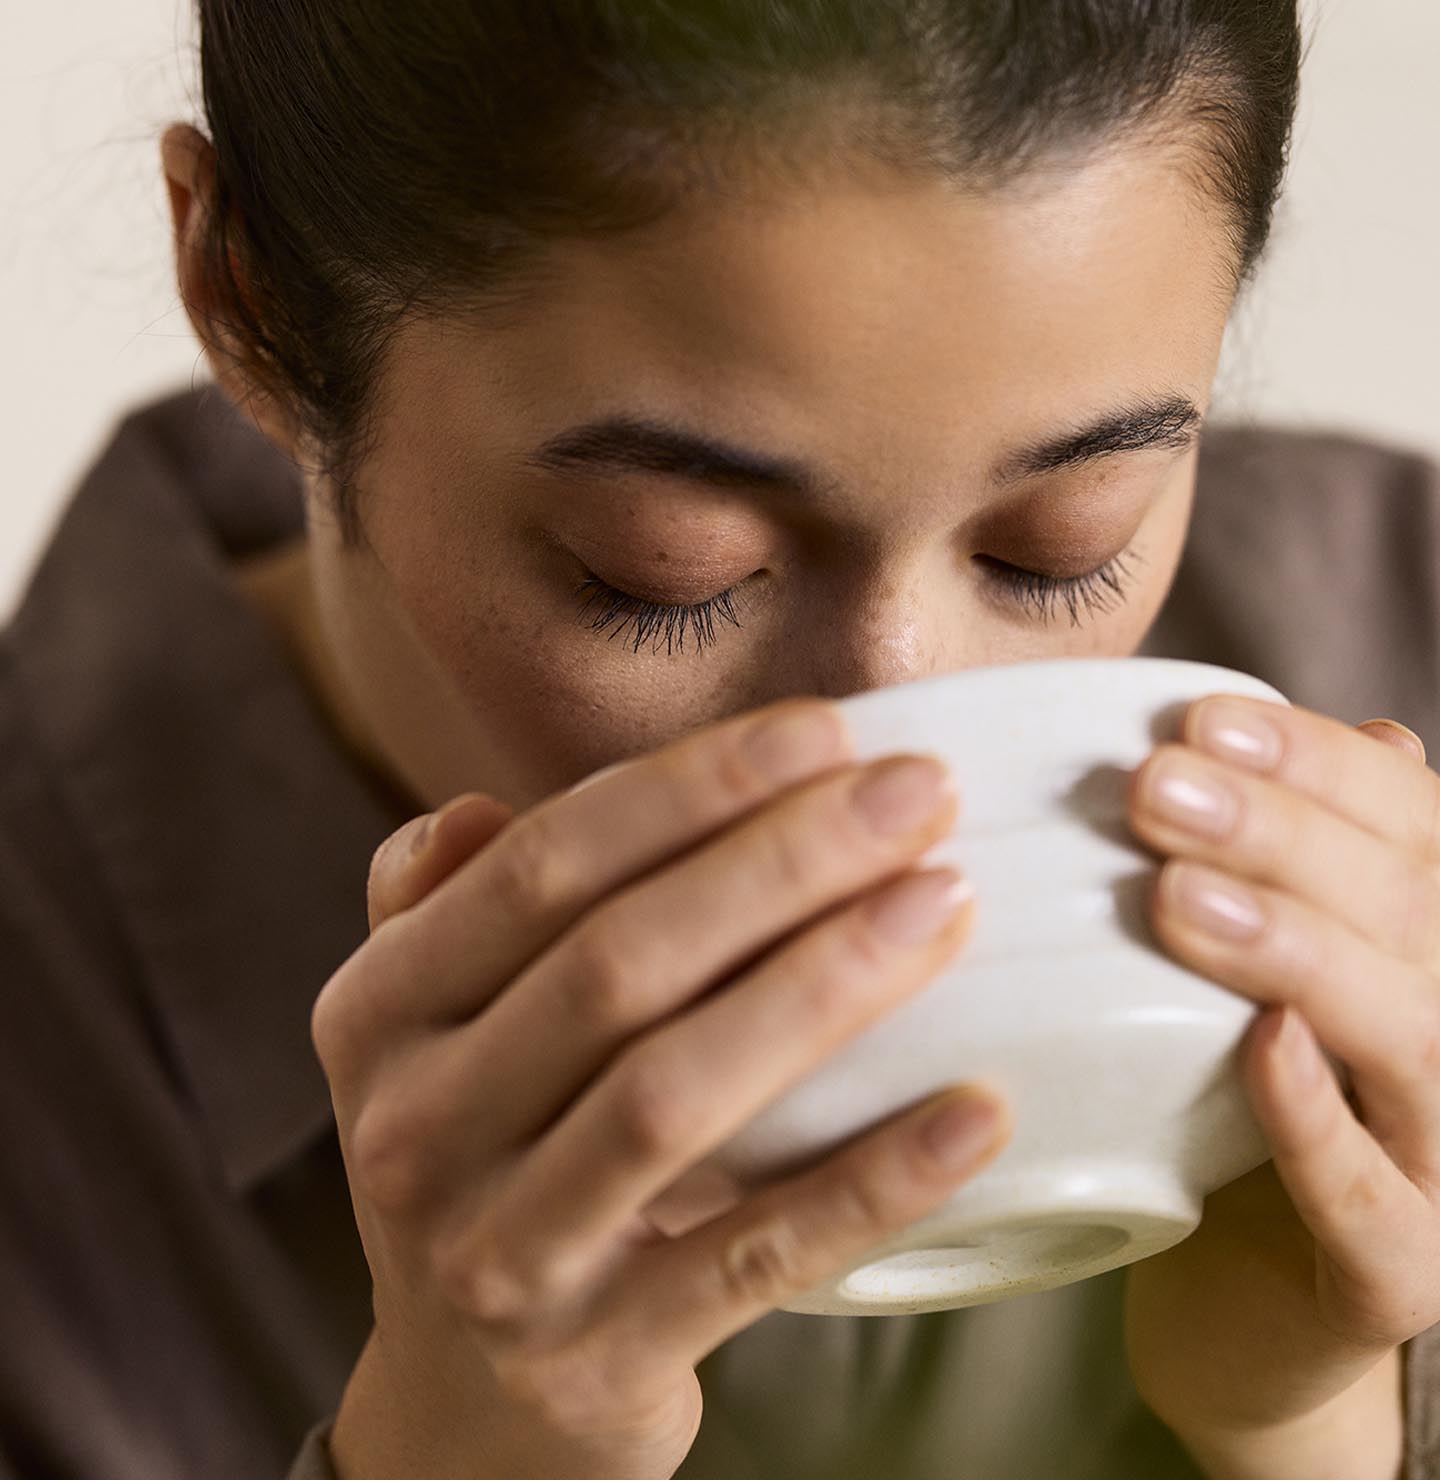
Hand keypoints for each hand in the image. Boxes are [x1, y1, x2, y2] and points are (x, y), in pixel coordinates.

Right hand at [313, 698, 1012, 1479]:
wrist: (467, 1406)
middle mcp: (412, 1131)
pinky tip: (977, 1109)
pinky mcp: (597, 1361)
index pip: (540, 871)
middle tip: (919, 795)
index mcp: (377, 1016)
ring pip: (675, 1094)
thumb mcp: (433, 1033)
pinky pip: (753, 1259)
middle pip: (617, 965)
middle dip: (782, 861)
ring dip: (826, 984)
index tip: (827, 734)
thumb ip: (447, 911)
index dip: (689, 790)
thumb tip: (483, 808)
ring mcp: (499, 1257)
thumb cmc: (488, 1161)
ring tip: (949, 903)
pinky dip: (868, 1181)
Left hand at [1121, 693, 1439, 1445]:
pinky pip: (1372, 1201)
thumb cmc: (1238, 1105)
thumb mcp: (1267, 968)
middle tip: (1157, 788)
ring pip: (1409, 1038)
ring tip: (1178, 897)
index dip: (1317, 765)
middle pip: (1408, 912)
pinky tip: (1261, 1046)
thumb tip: (1373, 731)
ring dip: (1295, 953)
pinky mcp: (1401, 1274)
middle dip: (1280, 837)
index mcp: (1437, 949)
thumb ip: (1309, 865)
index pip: (1417, 830)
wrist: (1254, 1298)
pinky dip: (1317, 1120)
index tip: (1195, 721)